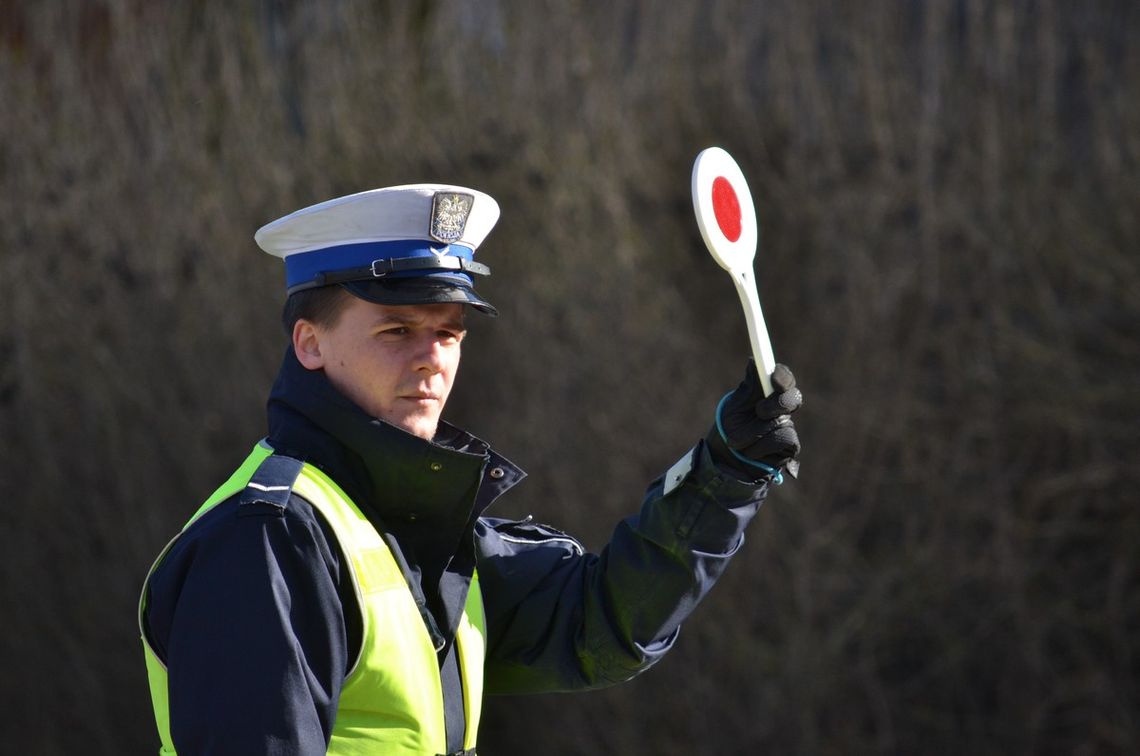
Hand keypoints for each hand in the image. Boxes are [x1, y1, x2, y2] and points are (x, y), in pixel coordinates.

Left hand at [706, 360, 801, 480]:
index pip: (784, 379)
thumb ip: (749, 386)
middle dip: (776, 403)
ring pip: (779, 422)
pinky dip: (759, 446)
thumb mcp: (736, 405)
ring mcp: (788, 426)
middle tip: (760, 411)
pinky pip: (779, 440)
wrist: (727, 459)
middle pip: (792, 398)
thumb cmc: (731, 427)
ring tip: (737, 441)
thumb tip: (753, 361)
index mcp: (770, 392)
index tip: (774, 377)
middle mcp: (782, 407)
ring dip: (753, 432)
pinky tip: (750, 452)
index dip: (783, 377)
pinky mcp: (790, 446)